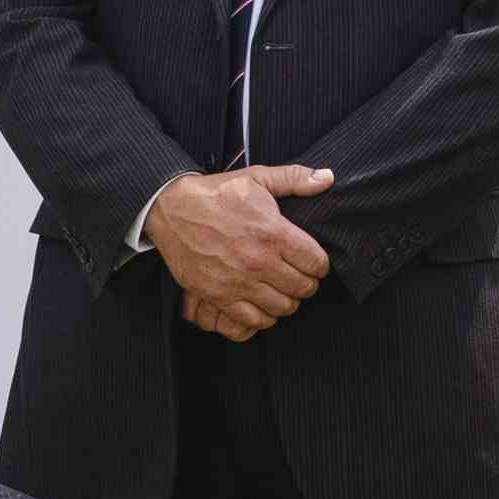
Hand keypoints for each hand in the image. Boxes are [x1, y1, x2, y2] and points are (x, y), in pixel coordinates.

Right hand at [152, 164, 335, 342]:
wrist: (170, 209)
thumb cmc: (214, 194)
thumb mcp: (256, 177)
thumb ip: (295, 178)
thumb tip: (328, 178)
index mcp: (273, 233)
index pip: (317, 263)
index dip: (319, 264)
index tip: (312, 262)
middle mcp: (259, 261)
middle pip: (303, 288)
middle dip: (306, 283)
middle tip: (298, 276)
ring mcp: (239, 282)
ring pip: (282, 308)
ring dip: (287, 300)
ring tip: (281, 289)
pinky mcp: (219, 296)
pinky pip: (254, 320)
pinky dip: (264, 316)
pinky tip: (262, 302)